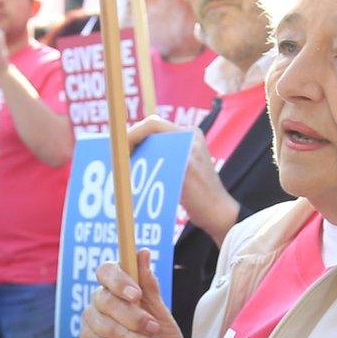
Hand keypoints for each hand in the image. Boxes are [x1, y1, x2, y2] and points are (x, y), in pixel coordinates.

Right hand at [80, 248, 183, 337]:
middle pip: (104, 301)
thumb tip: (143, 252)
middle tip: (154, 329)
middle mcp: (99, 301)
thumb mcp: (161, 313)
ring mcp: (91, 324)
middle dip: (132, 317)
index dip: (119, 281)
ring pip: (105, 327)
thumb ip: (149, 286)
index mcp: (115, 286)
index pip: (106, 271)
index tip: (137, 295)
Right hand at [129, 116, 234, 240]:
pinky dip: (146, 160)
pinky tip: (137, 173)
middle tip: (119, 160)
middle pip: (150, 132)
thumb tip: (137, 150)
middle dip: (133, 144)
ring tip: (125, 166)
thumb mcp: (183, 175)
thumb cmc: (204, 198)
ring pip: (152, 143)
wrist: (217, 213)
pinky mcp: (181, 158)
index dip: (133, 134)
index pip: (153, 124)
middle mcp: (186, 136)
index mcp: (188, 135)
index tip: (119, 149)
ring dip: (138, 153)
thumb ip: (165, 158)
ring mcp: (184, 147)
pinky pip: (157, 153)